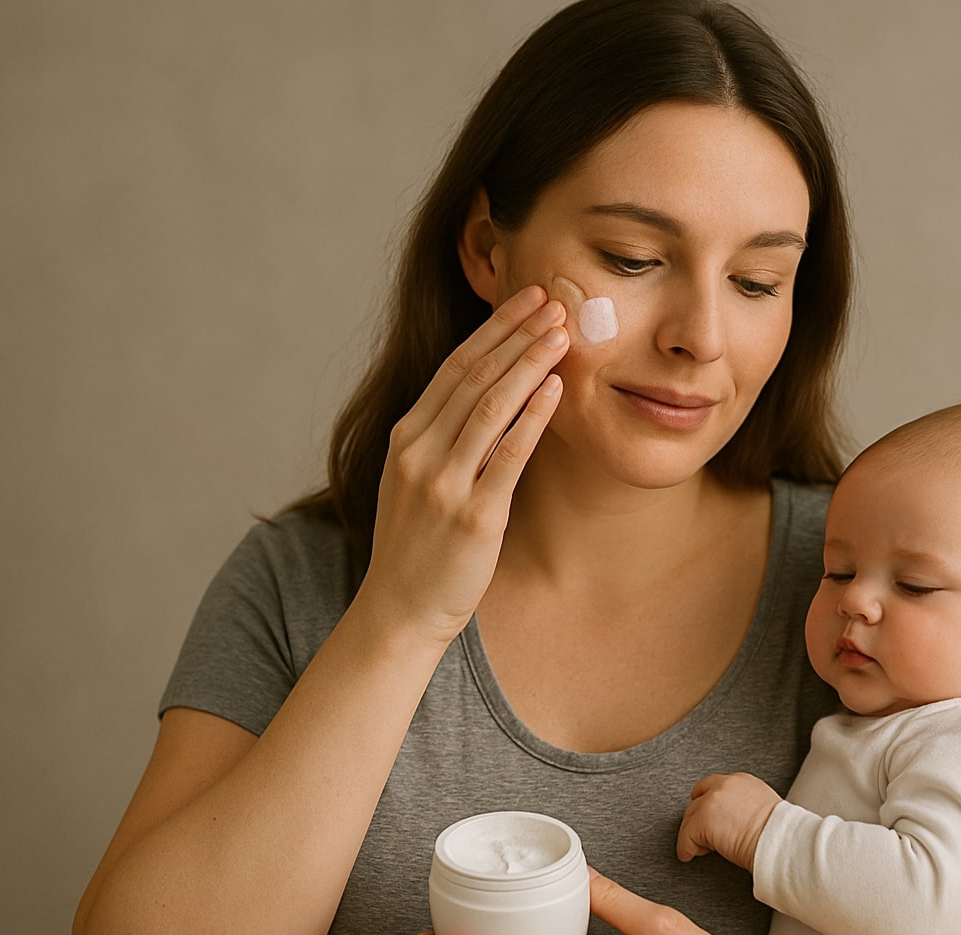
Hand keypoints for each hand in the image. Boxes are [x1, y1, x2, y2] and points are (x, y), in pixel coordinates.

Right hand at [360, 285, 568, 642]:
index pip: (454, 367)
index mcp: (405, 437)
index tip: (525, 299)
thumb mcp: (414, 480)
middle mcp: (419, 452)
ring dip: (529, 364)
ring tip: (561, 333)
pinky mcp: (473, 516)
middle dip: (517, 334)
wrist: (399, 610)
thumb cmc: (416, 545)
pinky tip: (555, 390)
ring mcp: (444, 483)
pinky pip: (506, 457)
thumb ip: (442, 438)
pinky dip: (532, 418)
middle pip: (474, 377)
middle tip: (553, 300)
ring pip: (491, 407)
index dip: (494, 328)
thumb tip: (487, 395)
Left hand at [675, 773, 780, 871]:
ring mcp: (711, 802)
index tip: (703, 815)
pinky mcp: (703, 821)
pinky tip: (689, 855)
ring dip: (691, 834)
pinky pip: (686, 836)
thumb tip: (735, 820)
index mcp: (741, 781)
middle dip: (697, 819)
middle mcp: (724, 786)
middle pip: (698, 801)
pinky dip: (685, 848)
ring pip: (690, 818)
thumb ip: (745, 805)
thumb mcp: (764, 807)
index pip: (712, 786)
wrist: (778, 840)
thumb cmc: (778, 831)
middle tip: (700, 836)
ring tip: (698, 848)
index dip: (705, 802)